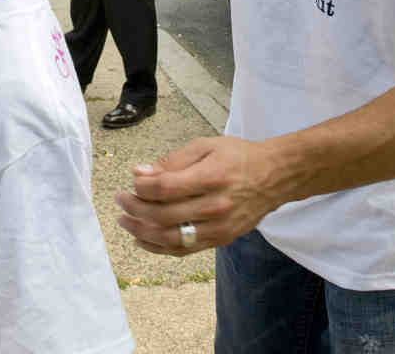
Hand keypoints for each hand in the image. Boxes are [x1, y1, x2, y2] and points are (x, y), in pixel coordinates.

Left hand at [114, 136, 280, 255]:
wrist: (274, 177)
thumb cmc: (237, 156)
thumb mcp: (206, 145)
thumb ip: (172, 161)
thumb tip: (140, 173)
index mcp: (212, 177)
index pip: (166, 189)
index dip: (141, 188)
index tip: (130, 181)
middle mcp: (216, 206)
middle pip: (164, 215)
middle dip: (135, 208)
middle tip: (120, 199)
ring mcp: (219, 228)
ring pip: (171, 238)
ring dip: (141, 231)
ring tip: (124, 220)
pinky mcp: (220, 240)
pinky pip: (184, 250)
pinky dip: (158, 247)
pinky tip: (142, 238)